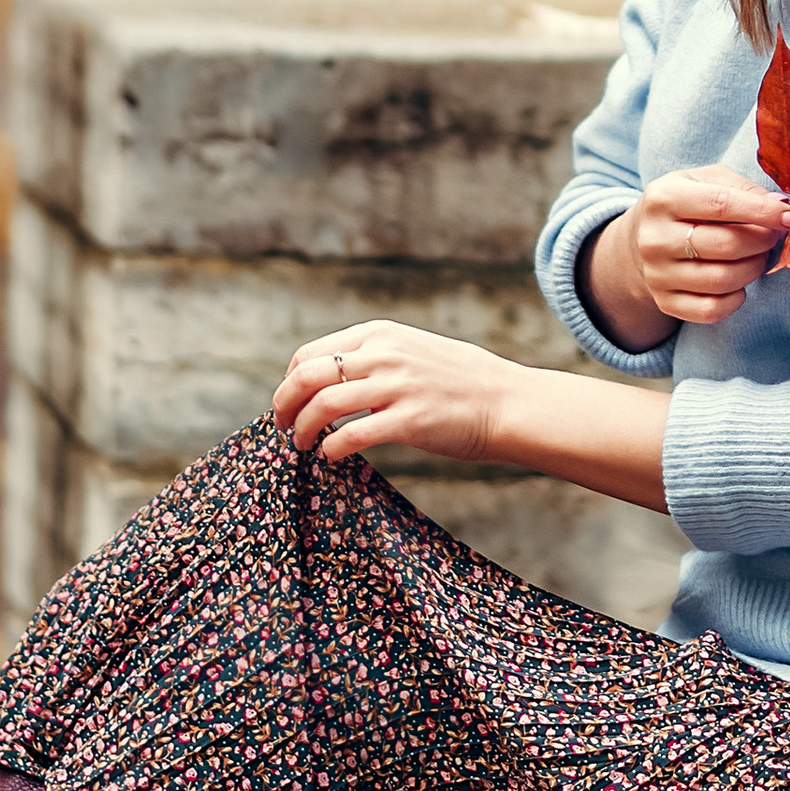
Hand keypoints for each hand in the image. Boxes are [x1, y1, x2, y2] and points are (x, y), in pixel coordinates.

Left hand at [272, 320, 510, 466]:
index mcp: (380, 334)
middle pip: (306, 377)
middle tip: (283, 427)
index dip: (289, 383)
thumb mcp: (411, 350)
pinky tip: (331, 456)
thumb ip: (373, 357)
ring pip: (323, 405)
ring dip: (302, 430)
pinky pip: (352, 435)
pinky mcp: (409, 420)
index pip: (309, 354)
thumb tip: (328, 379)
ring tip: (302, 445)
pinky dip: (332, 448)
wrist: (507, 403)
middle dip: (284, 405)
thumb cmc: (459, 383)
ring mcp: (397, 386)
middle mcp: (384, 354)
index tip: (288, 404)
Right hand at [592, 166, 789, 334]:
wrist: (640, 241)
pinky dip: (736, 298)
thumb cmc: (685, 206)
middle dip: (762, 241)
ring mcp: (657, 274)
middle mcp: (655, 237)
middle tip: (773, 236)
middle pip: (725, 245)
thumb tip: (781, 207)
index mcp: (664, 197)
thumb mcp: (706, 181)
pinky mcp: (664, 302)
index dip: (762, 212)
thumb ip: (742, 188)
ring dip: (753, 268)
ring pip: (722, 280)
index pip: (721, 204)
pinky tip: (738, 282)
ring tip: (757, 256)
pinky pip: (712, 310)